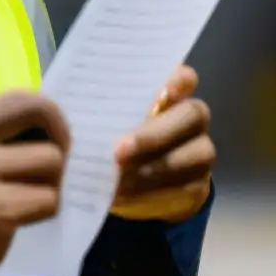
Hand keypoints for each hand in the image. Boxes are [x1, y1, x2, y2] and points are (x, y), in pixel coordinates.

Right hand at [0, 91, 69, 275]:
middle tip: (47, 170)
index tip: (53, 137)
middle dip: (58, 150)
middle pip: (46, 130)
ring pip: (52, 164)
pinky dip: (41, 211)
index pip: (22, 100)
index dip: (52, 116)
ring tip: (23, 198)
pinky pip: (47, 201)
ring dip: (48, 184)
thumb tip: (50, 125)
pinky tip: (16, 220)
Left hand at [110, 65, 215, 222]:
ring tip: (118, 182)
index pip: (185, 78)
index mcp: (170, 94)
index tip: (164, 89)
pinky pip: (186, 188)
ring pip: (195, 154)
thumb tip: (74, 112)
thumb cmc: (115, 142)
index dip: (179, 80)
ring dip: (154, 170)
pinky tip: (127, 197)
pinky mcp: (200, 184)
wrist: (134, 187)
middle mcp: (192, 117)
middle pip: (192, 114)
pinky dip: (154, 194)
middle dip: (155, 135)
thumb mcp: (107, 124)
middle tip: (118, 152)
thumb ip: (104, 114)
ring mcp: (201, 150)